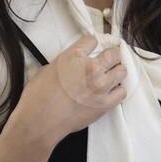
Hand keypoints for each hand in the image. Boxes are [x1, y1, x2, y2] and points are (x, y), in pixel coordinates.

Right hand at [12, 30, 127, 146]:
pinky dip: (117, 90)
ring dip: (116, 71)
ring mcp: (100, 86)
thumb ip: (65, 63)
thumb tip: (73, 65)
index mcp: (74, 57)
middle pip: (113, 53)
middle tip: (105, 61)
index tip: (90, 49)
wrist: (40, 121)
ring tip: (109, 76)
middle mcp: (91, 69)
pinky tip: (110, 91)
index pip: (92, 40)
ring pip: (122, 70)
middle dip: (109, 56)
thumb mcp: (48, 69)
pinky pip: (122, 92)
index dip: (91, 44)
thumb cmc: (38, 96)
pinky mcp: (105, 104)